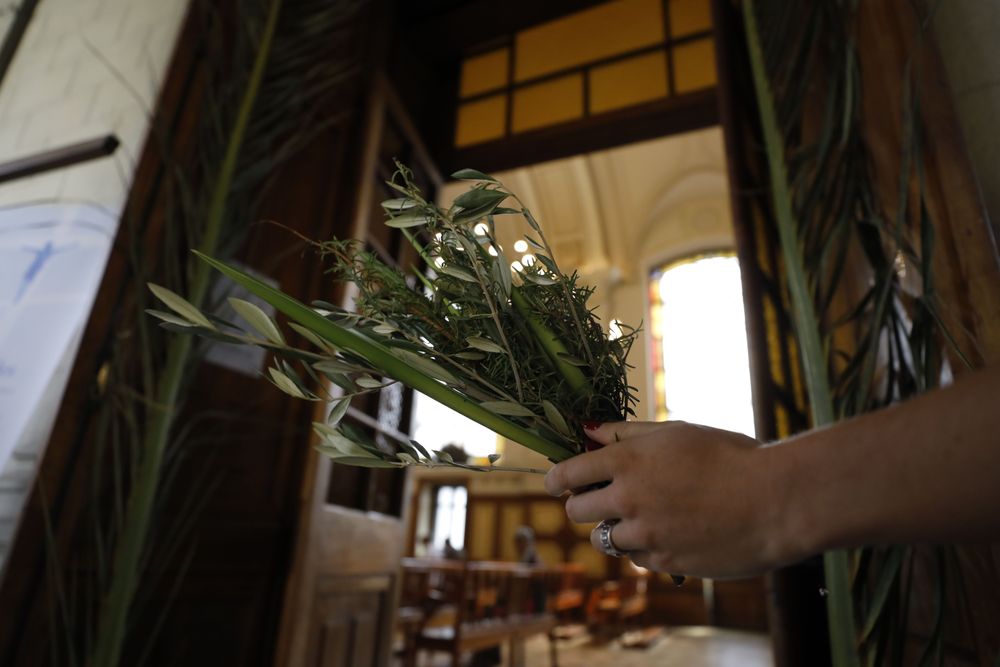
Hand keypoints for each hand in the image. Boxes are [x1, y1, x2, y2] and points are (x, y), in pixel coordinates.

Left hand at [545, 421, 793, 578]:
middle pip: (577, 511)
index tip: (557, 484)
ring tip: (646, 516)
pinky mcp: (664, 561)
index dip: (556, 480)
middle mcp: (628, 499)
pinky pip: (636, 558)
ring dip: (616, 529)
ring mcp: (645, 534)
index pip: (567, 474)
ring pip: (605, 539)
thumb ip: (626, 432)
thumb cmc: (730, 457)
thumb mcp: (676, 432)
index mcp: (628, 461)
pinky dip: (644, 548)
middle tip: (600, 499)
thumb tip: (587, 429)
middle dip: (583, 505)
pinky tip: (671, 531)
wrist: (775, 501)